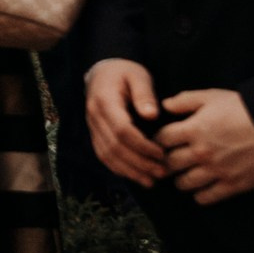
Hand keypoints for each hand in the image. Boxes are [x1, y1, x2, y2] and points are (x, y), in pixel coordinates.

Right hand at [84, 59, 168, 186]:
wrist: (102, 72)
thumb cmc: (125, 72)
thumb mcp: (138, 75)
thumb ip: (144, 94)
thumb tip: (152, 115)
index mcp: (105, 100)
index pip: (122, 130)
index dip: (142, 145)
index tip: (161, 153)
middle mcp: (94, 116)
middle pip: (114, 147)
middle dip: (139, 163)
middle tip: (162, 172)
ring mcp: (92, 127)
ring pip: (107, 155)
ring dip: (129, 171)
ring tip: (151, 180)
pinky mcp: (95, 134)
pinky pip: (103, 155)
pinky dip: (119, 169)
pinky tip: (137, 176)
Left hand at [158, 88, 253, 203]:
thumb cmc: (244, 108)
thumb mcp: (212, 97)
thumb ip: (184, 101)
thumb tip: (164, 106)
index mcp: (193, 129)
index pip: (160, 140)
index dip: (157, 141)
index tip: (161, 142)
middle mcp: (201, 152)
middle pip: (169, 164)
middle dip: (166, 162)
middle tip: (168, 161)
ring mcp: (216, 171)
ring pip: (183, 184)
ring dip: (180, 180)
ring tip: (184, 175)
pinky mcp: (233, 185)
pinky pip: (205, 198)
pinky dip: (199, 195)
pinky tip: (201, 188)